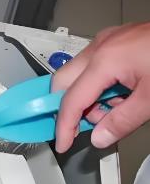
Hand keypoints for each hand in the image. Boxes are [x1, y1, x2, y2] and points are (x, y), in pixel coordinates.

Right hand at [52, 22, 149, 152]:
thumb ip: (122, 122)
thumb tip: (100, 137)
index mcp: (106, 60)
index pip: (71, 100)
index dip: (64, 126)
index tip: (62, 143)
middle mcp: (102, 46)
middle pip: (63, 83)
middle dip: (72, 108)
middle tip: (86, 126)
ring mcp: (109, 40)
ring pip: (78, 75)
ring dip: (90, 98)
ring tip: (117, 108)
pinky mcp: (118, 41)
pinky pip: (94, 66)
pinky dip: (100, 85)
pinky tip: (122, 95)